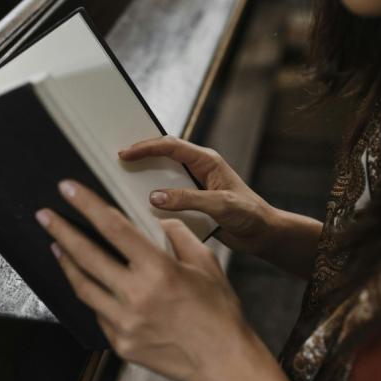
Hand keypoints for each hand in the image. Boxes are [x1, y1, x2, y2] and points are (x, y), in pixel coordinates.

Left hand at [35, 179, 256, 380]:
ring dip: (66, 263)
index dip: (88, 205)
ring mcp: (125, 323)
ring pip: (83, 287)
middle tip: (44, 214)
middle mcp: (136, 296)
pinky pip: (98, 313)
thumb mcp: (206, 263)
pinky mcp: (121, 343)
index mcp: (158, 270)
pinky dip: (92, 294)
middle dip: (61, 231)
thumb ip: (179, 236)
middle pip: (86, 256)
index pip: (114, 228)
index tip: (68, 189)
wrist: (222, 361)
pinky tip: (90, 283)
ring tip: (56, 246)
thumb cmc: (218, 311)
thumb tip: (159, 221)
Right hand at [118, 136, 276, 256]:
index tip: (125, 153)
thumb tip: (155, 197)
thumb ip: (188, 200)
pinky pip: (168, 197)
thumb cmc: (250, 215)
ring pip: (164, 177)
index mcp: (207, 161)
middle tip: (117, 161)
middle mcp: (199, 169)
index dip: (146, 147)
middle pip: (163, 156)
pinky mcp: (193, 202)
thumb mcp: (220, 205)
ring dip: (146, 178)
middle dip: (141, 156)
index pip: (171, 146)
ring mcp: (195, 186)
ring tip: (123, 181)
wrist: (263, 234)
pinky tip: (141, 206)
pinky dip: (154, 199)